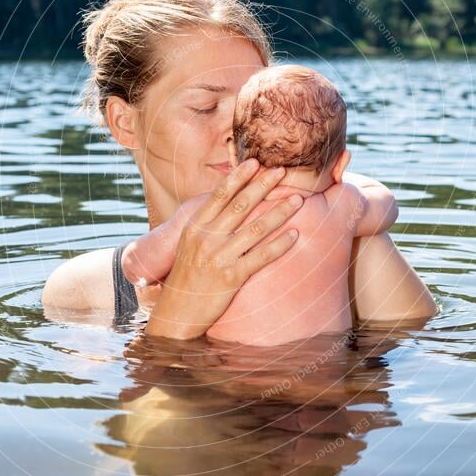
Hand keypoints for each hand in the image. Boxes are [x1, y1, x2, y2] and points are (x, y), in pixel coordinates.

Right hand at [145, 159, 302, 338]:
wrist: (177, 313)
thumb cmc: (187, 277)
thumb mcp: (190, 245)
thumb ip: (207, 225)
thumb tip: (228, 203)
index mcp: (195, 227)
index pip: (219, 195)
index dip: (238, 177)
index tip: (255, 162)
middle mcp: (206, 238)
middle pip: (240, 206)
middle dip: (263, 186)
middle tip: (282, 171)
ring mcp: (219, 257)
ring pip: (255, 229)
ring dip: (279, 212)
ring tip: (298, 200)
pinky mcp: (231, 277)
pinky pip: (260, 257)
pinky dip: (279, 245)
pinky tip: (295, 235)